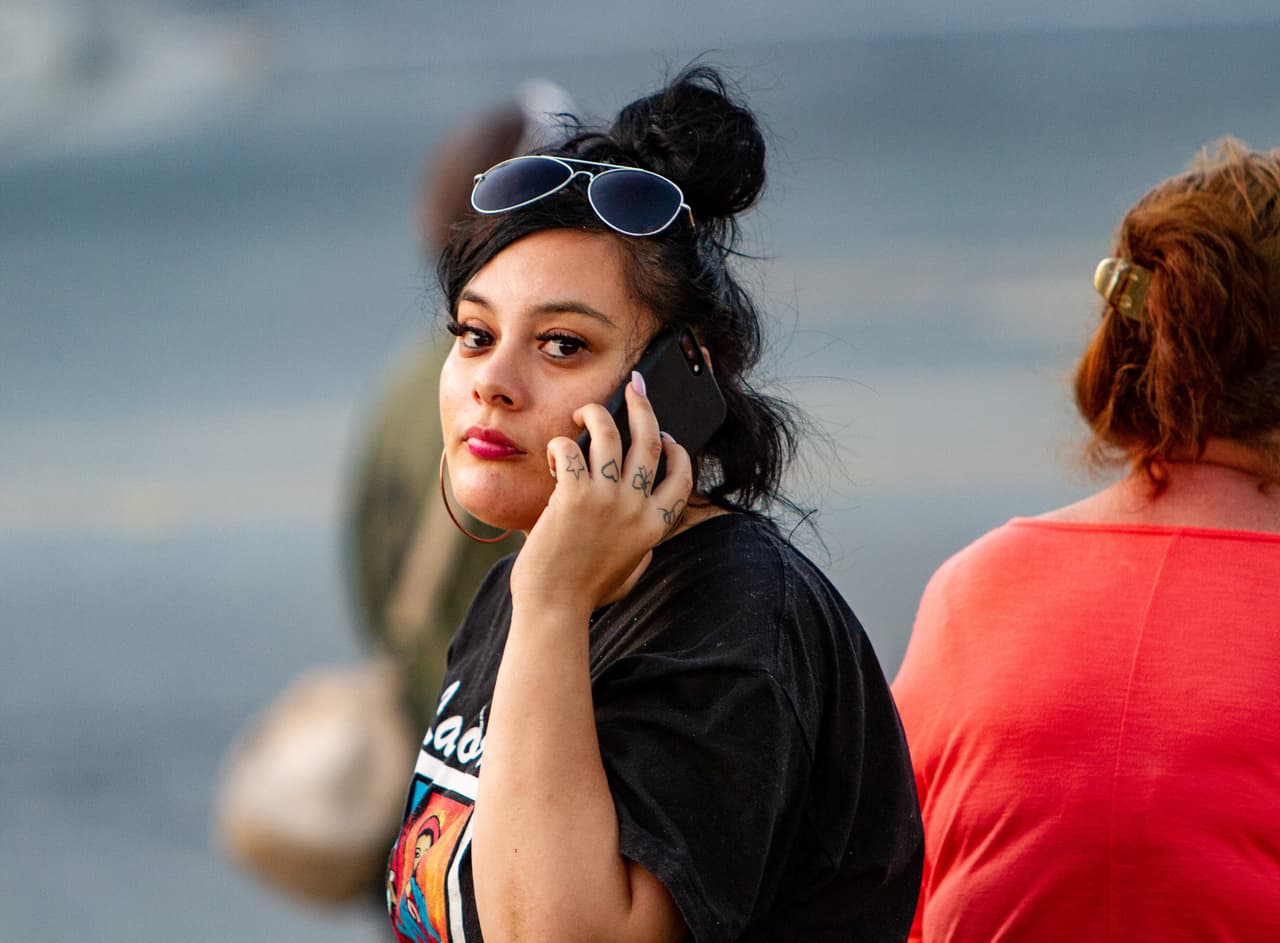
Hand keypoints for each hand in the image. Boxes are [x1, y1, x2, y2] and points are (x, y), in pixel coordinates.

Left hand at [509, 372, 693, 618]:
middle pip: (650, 442)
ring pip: (611, 436)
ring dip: (598, 414)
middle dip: (643, 407)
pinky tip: (555, 454)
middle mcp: (637, 508)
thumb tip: (645, 519)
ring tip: (585, 412)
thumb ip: (643, 542)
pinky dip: (562, 445)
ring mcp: (607, 500)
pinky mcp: (573, 496)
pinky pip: (571, 450)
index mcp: (655, 526)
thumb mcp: (631, 569)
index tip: (665, 437)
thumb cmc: (585, 593)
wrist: (554, 607)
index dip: (677, 451)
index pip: (682, 477)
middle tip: (634, 387)